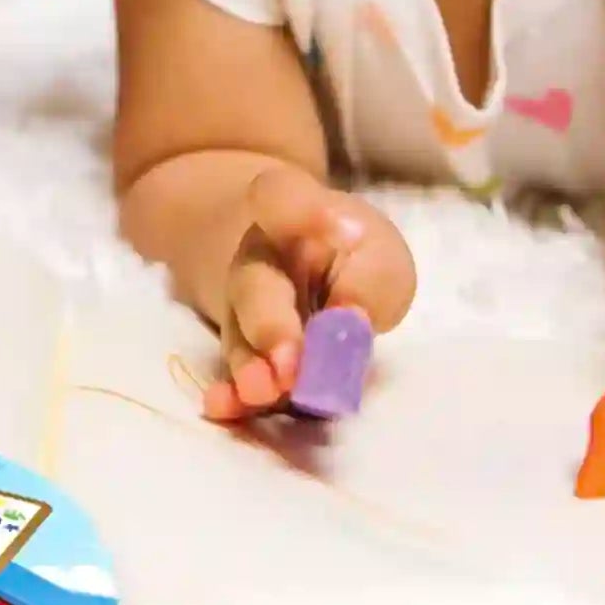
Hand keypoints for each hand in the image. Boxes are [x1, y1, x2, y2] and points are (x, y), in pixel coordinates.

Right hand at [201, 165, 415, 420]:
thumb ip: (370, 279)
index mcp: (289, 215)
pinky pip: (235, 375)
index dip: (306, 211)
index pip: (280, 196)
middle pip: (256, 287)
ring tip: (262, 392)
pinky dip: (232, 395)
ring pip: (242, 340)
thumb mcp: (378, 254)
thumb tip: (352, 319)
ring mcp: (241, 311)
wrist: (302, 269)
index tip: (345, 229)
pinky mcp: (244, 357)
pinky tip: (225, 408)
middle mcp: (255, 261)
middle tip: (289, 363)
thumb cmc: (352, 257)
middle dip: (272, 327)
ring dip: (252, 368)